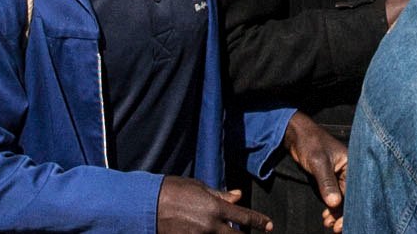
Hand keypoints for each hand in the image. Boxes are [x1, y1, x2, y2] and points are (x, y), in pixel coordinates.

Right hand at [154, 179, 271, 233]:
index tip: (269, 226)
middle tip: (246, 233)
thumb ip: (220, 195)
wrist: (147, 205)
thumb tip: (238, 194)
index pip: (244, 217)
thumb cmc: (173, 190)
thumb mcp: (199, 187)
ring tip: (224, 230)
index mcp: (215, 208)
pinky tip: (206, 232)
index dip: (259, 222)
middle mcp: (210, 226)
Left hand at [280, 113, 346, 233]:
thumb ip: (327, 183)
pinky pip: (335, 197)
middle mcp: (349, 171)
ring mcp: (340, 176)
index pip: (354, 192)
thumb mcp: (319, 162)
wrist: (297, 135)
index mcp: (352, 164)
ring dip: (336, 213)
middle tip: (333, 227)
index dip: (348, 210)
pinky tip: (326, 216)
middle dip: (343, 215)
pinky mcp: (331, 179)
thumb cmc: (310, 143)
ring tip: (327, 223)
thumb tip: (334, 204)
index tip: (340, 225)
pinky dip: (331, 208)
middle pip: (351, 199)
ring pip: (343, 200)